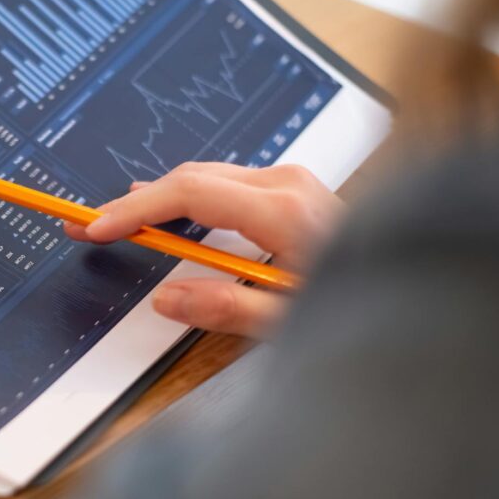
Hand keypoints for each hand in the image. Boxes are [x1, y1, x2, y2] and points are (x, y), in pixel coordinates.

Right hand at [65, 162, 343, 337]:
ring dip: (158, 196)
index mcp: (283, 210)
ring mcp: (291, 182)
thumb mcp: (292, 323)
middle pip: (190, 177)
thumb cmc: (361, 306)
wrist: (410, 288)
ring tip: (115, 220)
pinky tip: (165, 209)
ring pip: (206, 175)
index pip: (188, 193)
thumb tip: (167, 298)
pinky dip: (186, 196)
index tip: (96, 227)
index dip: (135, 210)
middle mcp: (286, 184)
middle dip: (134, 201)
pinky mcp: (292, 190)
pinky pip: (224, 182)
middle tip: (88, 224)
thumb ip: (227, 310)